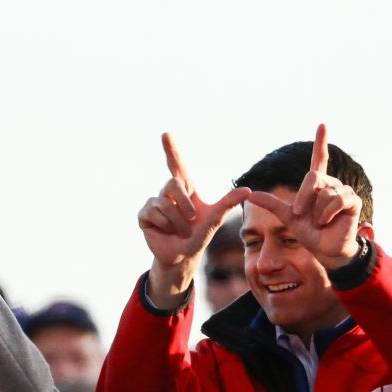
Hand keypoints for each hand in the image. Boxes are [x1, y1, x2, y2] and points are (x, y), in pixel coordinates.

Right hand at [138, 134, 249, 305]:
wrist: (182, 257)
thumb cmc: (199, 237)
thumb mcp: (214, 220)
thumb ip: (228, 203)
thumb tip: (247, 190)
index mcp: (185, 189)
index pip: (177, 164)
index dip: (171, 149)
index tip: (165, 134)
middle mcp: (168, 193)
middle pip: (172, 183)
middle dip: (184, 203)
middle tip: (191, 219)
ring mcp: (154, 203)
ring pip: (163, 204)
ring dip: (176, 222)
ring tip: (180, 231)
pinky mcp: (144, 215)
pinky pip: (152, 214)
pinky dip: (163, 226)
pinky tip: (165, 232)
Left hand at [245, 124, 362, 268]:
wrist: (324, 250)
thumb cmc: (309, 233)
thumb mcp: (288, 217)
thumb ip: (272, 204)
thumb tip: (251, 194)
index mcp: (316, 185)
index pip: (319, 158)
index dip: (321, 142)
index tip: (322, 125)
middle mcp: (330, 184)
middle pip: (313, 177)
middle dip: (302, 197)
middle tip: (299, 215)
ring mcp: (343, 191)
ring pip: (324, 192)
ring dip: (316, 212)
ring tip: (319, 222)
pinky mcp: (353, 201)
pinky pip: (337, 199)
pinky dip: (327, 212)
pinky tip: (326, 221)